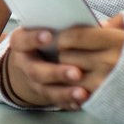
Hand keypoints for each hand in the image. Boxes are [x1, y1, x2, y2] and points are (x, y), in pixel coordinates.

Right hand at [5, 14, 123, 110]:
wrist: (30, 61)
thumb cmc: (46, 38)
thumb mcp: (46, 26)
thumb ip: (67, 24)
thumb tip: (102, 21)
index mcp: (22, 42)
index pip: (22, 40)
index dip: (34, 38)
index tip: (49, 36)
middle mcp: (25, 64)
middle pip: (36, 70)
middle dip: (56, 72)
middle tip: (76, 72)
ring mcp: (34, 83)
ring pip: (47, 90)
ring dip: (65, 92)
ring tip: (82, 93)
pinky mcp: (46, 95)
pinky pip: (57, 102)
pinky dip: (69, 102)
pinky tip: (81, 101)